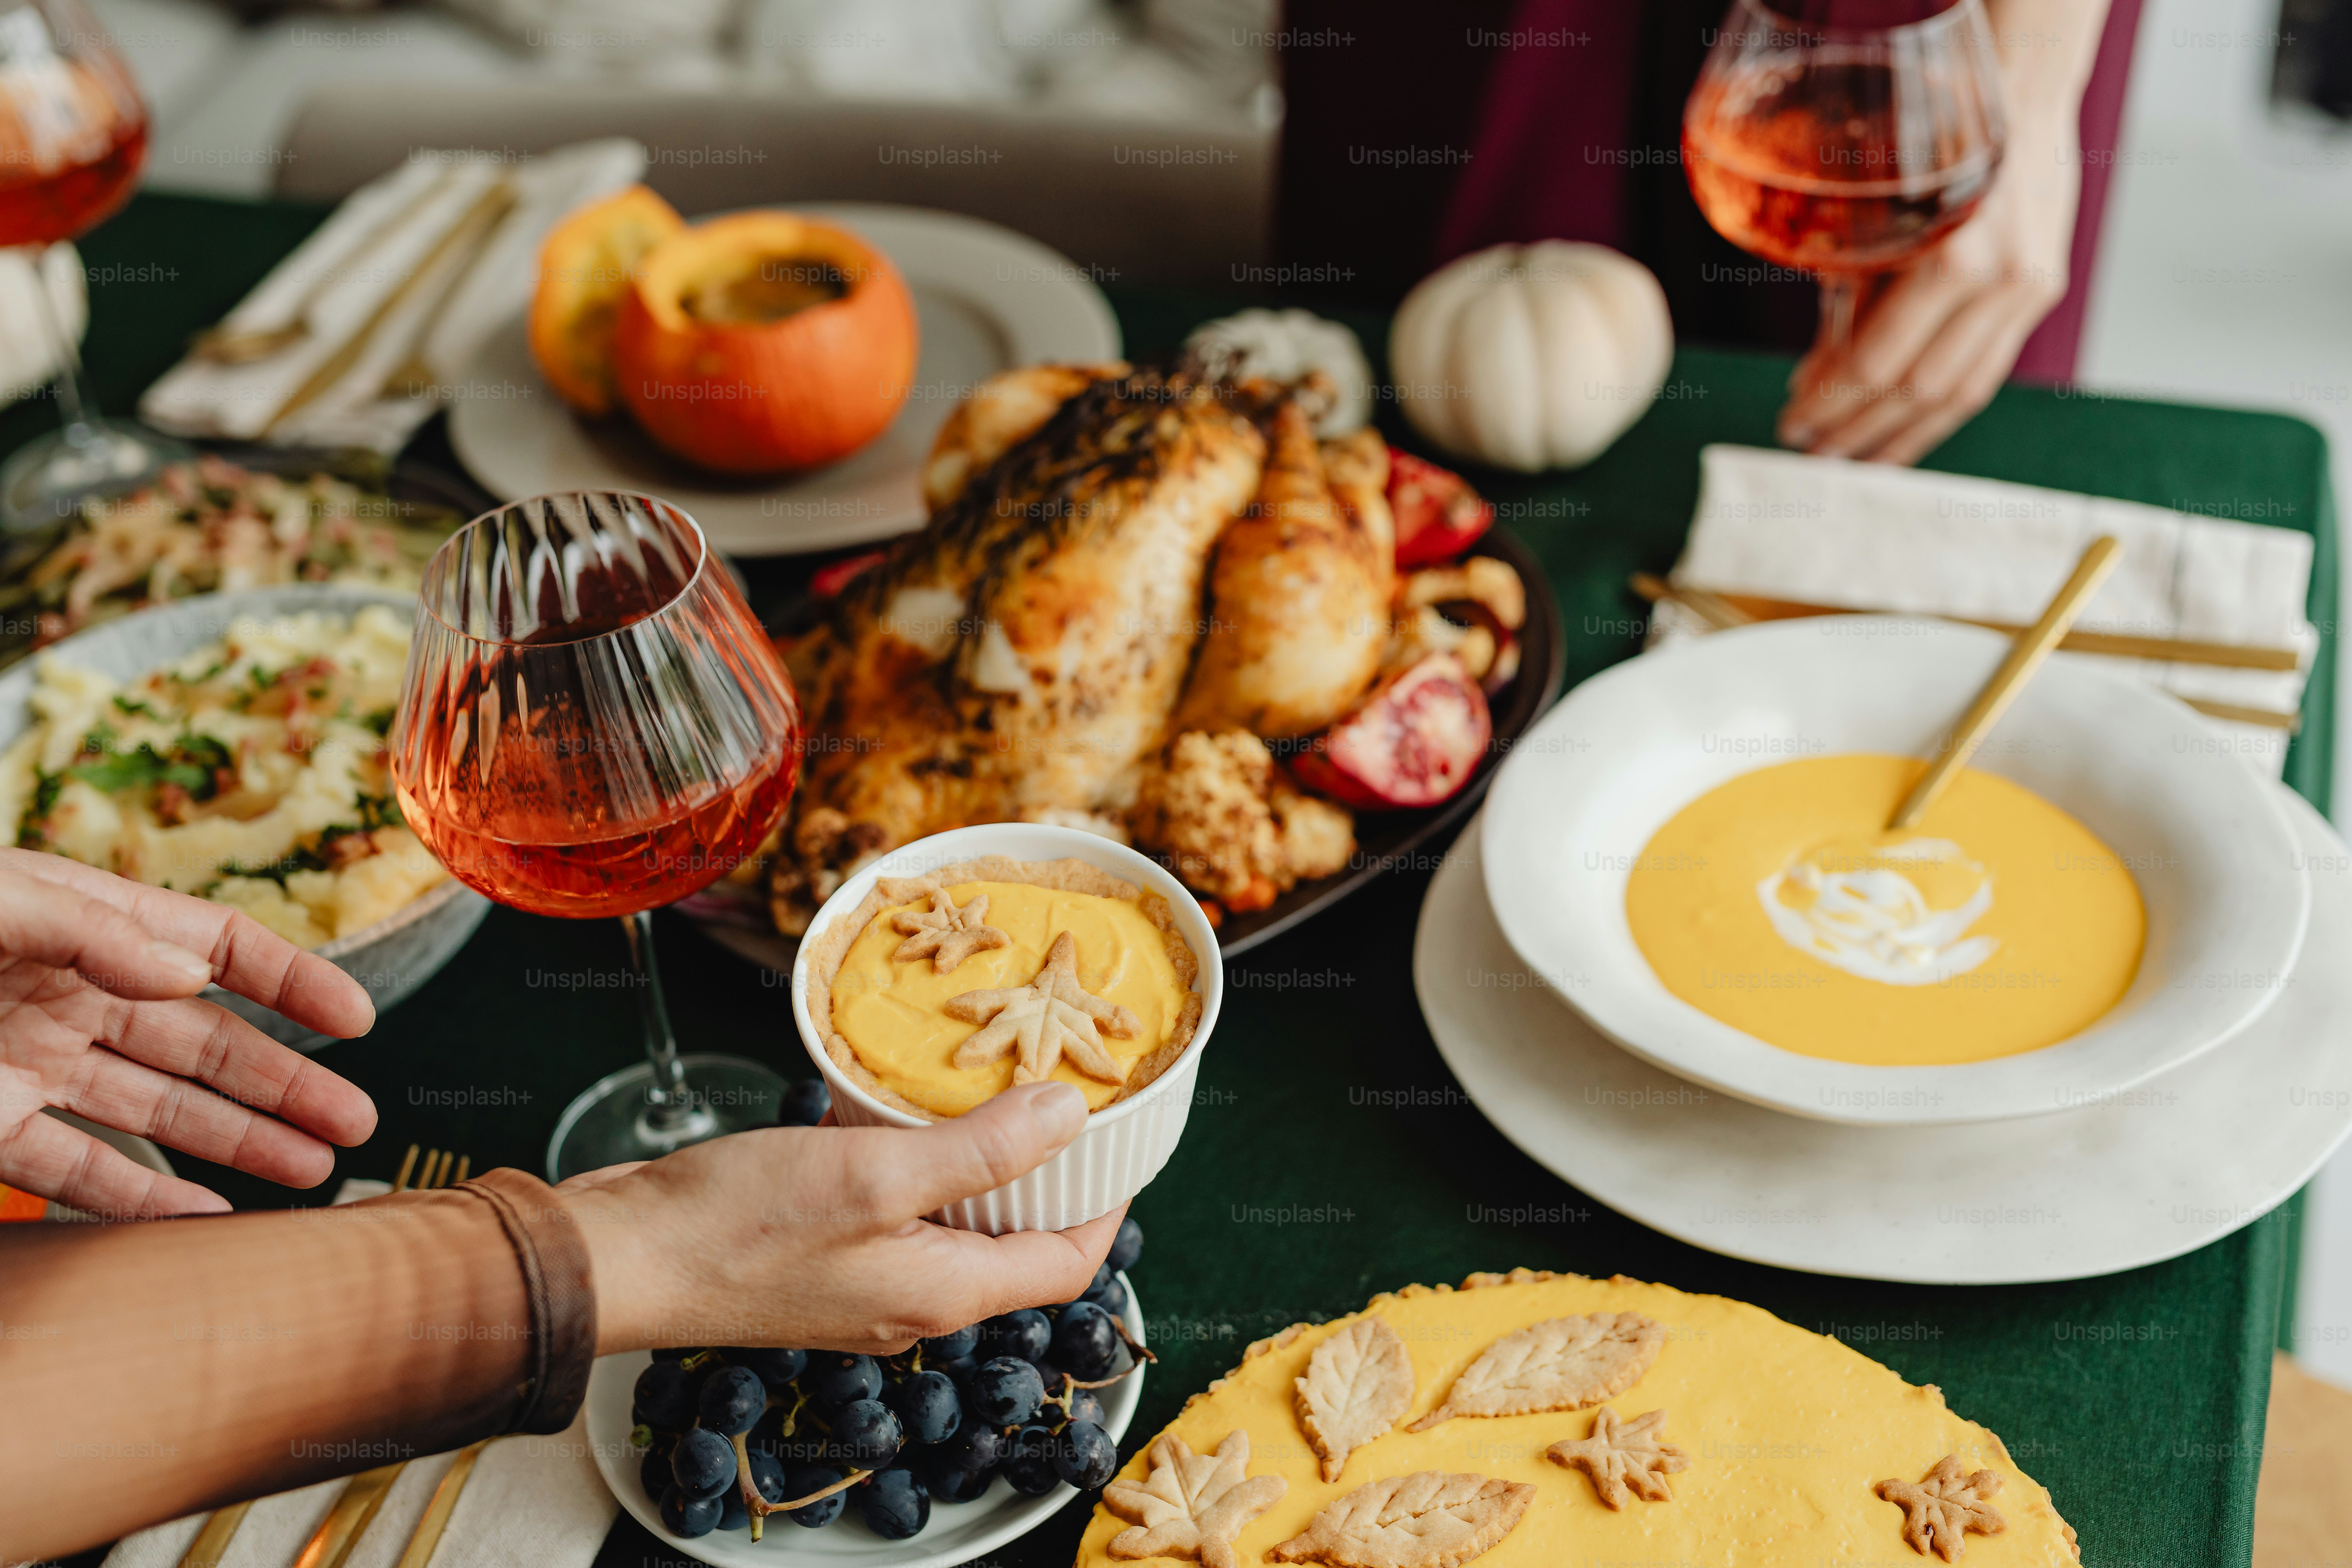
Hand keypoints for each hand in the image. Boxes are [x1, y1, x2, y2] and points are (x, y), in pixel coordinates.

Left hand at [0, 849, 376, 1216]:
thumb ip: (90, 929)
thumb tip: (190, 972)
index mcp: (85, 926)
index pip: (214, 949)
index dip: (291, 982)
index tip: (356, 1018)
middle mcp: (69, 998)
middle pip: (205, 1043)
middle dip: (286, 1083)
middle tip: (353, 1119)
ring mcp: (32, 1066)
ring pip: (156, 1112)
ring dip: (238, 1142)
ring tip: (311, 1168)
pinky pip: (70, 1171)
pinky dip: (136, 1199)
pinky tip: (198, 1216)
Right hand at [571, 1081, 1120, 1352]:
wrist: (623, 1258)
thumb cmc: (740, 1226)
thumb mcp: (877, 1174)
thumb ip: (980, 1152)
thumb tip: (1070, 1119)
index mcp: (943, 1293)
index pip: (1065, 1265)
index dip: (1105, 1207)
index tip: (1120, 1143)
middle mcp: (912, 1298)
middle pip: (1013, 1244)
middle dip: (1045, 1177)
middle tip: (1059, 1097)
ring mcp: (862, 1281)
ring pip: (950, 1222)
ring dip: (974, 1162)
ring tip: (985, 1087)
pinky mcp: (818, 1254)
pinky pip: (892, 1210)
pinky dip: (909, 1161)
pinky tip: (892, 1108)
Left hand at [1777, 107, 2080, 464]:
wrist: (2017, 101)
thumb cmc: (1929, 150)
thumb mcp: (1874, 222)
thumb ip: (1848, 302)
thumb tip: (1813, 380)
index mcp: (1952, 259)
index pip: (1877, 363)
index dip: (1830, 403)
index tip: (1791, 424)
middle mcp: (1999, 282)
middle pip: (1918, 390)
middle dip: (1858, 428)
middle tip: (1810, 451)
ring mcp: (2028, 290)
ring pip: (1961, 393)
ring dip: (1903, 435)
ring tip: (1854, 458)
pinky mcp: (2042, 293)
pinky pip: (1988, 369)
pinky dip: (1942, 406)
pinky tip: (1904, 427)